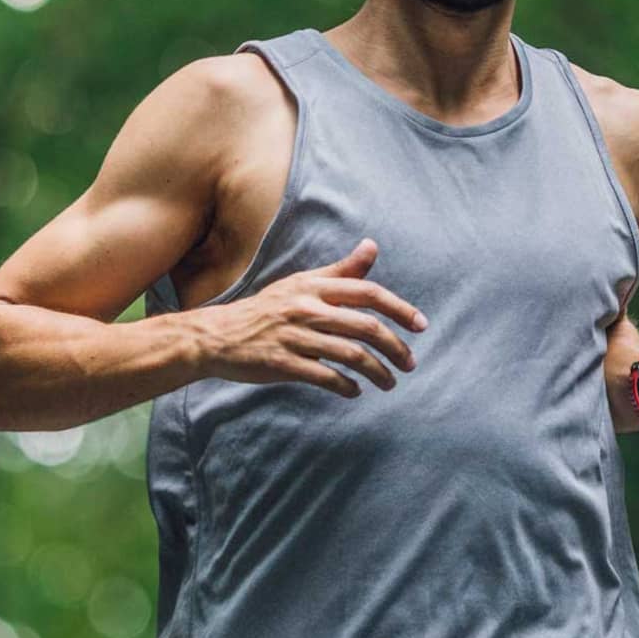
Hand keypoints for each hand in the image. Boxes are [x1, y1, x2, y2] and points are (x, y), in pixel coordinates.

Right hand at [197, 237, 427, 397]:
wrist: (217, 336)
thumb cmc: (267, 309)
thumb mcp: (302, 283)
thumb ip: (341, 270)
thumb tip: (372, 246)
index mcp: (313, 287)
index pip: (367, 293)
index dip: (399, 308)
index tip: (421, 325)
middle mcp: (306, 309)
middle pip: (365, 327)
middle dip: (395, 347)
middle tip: (410, 364)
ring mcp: (294, 337)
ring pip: (350, 355)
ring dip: (377, 372)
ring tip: (389, 383)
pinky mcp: (282, 363)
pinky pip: (325, 377)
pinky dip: (346, 386)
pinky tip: (355, 391)